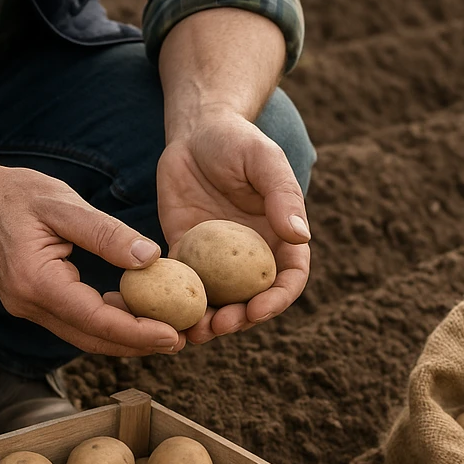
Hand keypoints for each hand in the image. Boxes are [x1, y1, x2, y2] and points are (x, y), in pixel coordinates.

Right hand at [0, 165, 186, 356]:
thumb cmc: (16, 193)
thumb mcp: (63, 203)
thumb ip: (106, 233)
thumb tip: (150, 257)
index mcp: (35, 281)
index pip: (95, 320)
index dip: (137, 332)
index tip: (175, 335)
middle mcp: (29, 304)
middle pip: (92, 338)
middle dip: (138, 344)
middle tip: (182, 341)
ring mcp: (29, 308)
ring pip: (85, 335)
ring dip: (126, 338)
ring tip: (169, 332)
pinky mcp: (35, 304)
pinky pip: (77, 321)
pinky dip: (108, 322)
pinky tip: (138, 313)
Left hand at [156, 105, 310, 343]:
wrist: (195, 131)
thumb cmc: (238, 141)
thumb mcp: (264, 160)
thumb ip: (284, 196)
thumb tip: (300, 237)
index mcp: (280, 239)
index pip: (289, 279)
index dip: (277, 300)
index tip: (257, 310)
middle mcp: (252, 257)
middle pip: (252, 301)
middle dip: (239, 320)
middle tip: (219, 325)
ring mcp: (218, 260)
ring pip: (218, 302)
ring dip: (207, 322)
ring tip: (192, 332)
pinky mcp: (186, 255)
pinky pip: (182, 285)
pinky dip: (175, 304)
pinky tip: (162, 314)